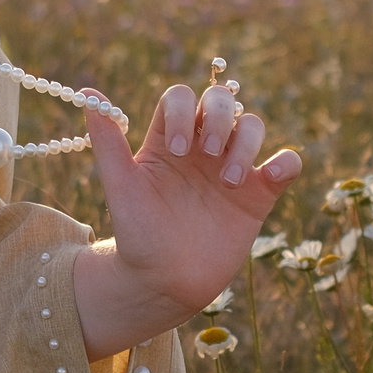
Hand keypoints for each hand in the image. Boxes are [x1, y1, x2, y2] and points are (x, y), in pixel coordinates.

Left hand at [71, 66, 302, 357]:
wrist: (162, 282)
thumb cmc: (136, 234)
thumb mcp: (120, 186)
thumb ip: (107, 141)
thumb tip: (86, 91)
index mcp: (169, 138)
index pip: (182, 98)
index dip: (184, 113)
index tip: (178, 150)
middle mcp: (202, 146)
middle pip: (222, 102)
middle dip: (220, 120)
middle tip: (210, 156)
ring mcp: (232, 168)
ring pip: (252, 126)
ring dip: (247, 142)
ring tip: (229, 182)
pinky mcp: (257, 195)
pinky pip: (285, 165)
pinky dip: (286, 163)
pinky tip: (271, 175)